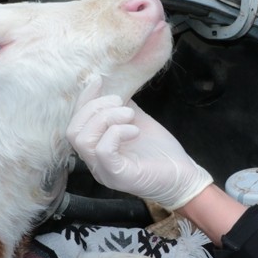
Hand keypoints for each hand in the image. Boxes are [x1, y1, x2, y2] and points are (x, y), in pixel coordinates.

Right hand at [67, 80, 212, 210]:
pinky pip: (102, 150)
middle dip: (94, 108)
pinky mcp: (117, 176)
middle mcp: (95, 162)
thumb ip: (120, 108)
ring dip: (106, 118)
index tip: (98, 81)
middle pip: (73, 130)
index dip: (84, 99)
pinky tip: (134, 130)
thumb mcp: (136, 122)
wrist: (183, 176)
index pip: (76, 123)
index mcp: (96, 148)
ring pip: (83, 139)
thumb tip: (113, 87)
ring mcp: (103, 171)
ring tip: (129, 115)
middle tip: (121, 103)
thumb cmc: (161, 152)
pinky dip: (116, 132)